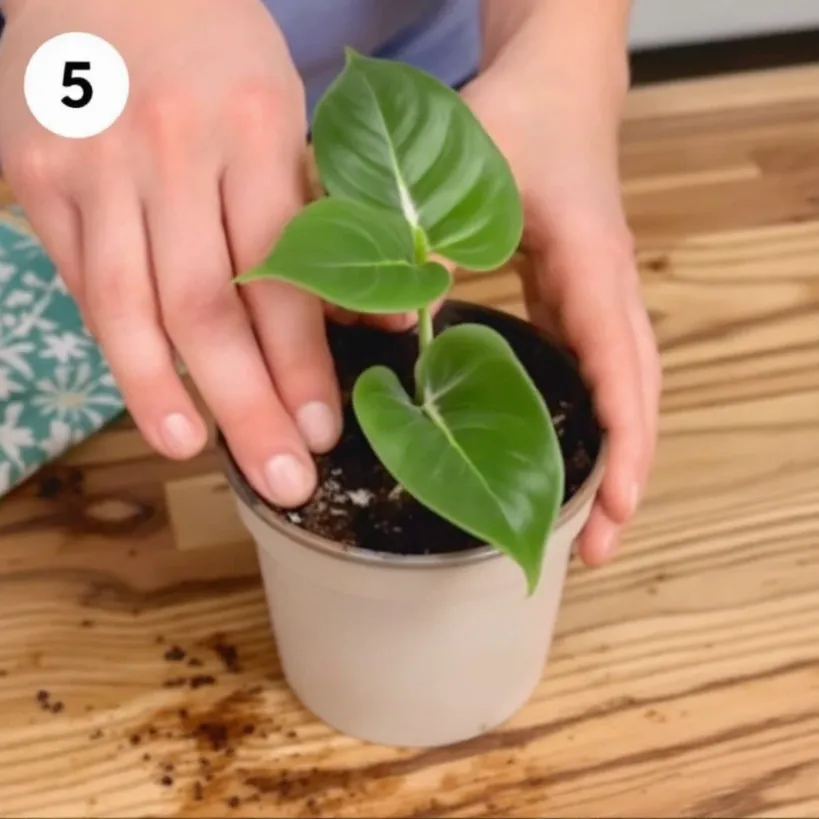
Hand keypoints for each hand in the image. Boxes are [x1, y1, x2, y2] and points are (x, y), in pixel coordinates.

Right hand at [0, 0, 339, 507]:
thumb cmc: (219, 56)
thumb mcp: (286, 117)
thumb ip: (324, 219)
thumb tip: (386, 316)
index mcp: (250, 130)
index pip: (282, 276)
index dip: (301, 364)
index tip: (322, 430)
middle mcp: (168, 151)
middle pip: (206, 307)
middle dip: (247, 405)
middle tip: (283, 479)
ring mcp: (93, 166)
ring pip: (126, 305)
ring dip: (161, 392)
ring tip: (195, 453)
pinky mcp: (37, 177)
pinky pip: (80, 280)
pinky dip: (116, 344)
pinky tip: (146, 392)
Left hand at [462, 66, 660, 565]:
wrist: (556, 80)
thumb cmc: (519, 114)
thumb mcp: (466, 168)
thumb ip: (422, 237)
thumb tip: (388, 316)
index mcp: (591, 264)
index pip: (621, 366)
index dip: (622, 442)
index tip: (613, 510)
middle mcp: (608, 290)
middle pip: (639, 396)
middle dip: (625, 473)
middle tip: (598, 551)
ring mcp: (599, 296)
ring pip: (624, 389)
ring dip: (613, 456)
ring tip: (589, 527)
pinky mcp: (579, 297)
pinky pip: (597, 369)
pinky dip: (592, 419)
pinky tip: (561, 454)